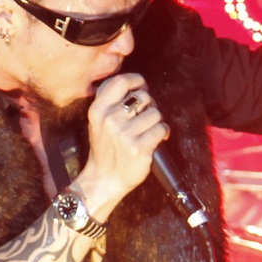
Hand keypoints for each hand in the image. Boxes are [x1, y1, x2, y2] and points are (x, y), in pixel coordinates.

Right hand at [74, 74, 167, 220]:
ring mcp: (125, 134)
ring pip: (155, 113)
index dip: (137, 81)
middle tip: (145, 117)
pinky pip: (161, 129)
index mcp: (98, 110)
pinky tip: (156, 139)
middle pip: (143, 97)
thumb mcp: (98, 123)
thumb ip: (111, 104)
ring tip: (148, 131)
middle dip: (149, 105)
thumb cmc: (105, 150)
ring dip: (156, 121)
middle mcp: (110, 120)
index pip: (121, 82)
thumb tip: (136, 88)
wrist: (104, 180)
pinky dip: (163, 133)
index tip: (142, 87)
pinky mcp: (139, 148)